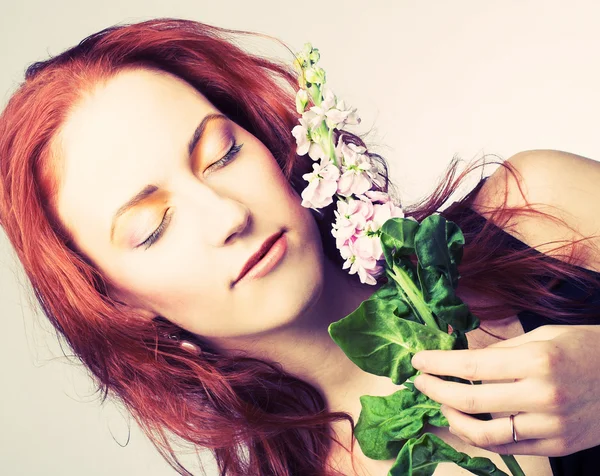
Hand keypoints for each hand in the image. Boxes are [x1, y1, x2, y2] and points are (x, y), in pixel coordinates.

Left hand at [410, 325, 599, 456]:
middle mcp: (543, 396)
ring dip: (453, 420)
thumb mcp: (541, 336)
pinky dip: (481, 437)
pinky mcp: (557, 446)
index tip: (418, 362)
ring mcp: (551, 427)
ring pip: (484, 434)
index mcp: (536, 361)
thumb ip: (500, 351)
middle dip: (435, 391)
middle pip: (470, 401)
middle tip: (420, 382)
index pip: (470, 366)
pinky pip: (507, 448)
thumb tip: (461, 360)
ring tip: (441, 405)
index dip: (437, 364)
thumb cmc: (584, 348)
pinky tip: (468, 422)